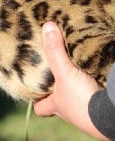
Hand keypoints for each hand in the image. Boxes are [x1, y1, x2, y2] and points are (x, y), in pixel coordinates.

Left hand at [33, 22, 109, 140]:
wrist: (111, 114)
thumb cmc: (82, 99)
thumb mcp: (64, 72)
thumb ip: (55, 51)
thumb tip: (46, 26)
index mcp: (57, 105)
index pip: (41, 108)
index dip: (37, 99)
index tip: (33, 88)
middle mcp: (71, 111)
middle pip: (60, 102)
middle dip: (58, 90)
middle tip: (56, 74)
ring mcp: (87, 111)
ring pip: (78, 99)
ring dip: (78, 87)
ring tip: (77, 70)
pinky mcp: (102, 105)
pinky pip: (95, 94)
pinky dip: (95, 86)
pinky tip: (95, 74)